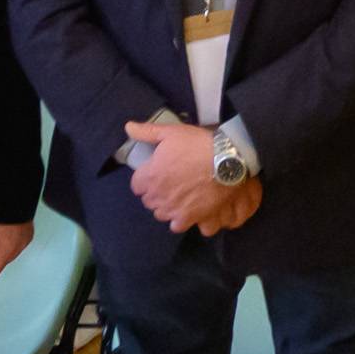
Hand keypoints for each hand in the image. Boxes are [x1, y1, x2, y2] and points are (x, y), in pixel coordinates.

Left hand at [0, 219, 32, 278]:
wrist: (16, 200)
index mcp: (6, 250)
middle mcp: (17, 249)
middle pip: (2, 264)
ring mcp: (25, 243)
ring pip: (11, 256)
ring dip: (1, 258)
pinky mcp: (29, 236)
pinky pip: (18, 247)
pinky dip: (11, 249)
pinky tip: (6, 243)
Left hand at [125, 118, 233, 232]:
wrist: (225, 161)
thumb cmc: (196, 145)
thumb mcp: (171, 132)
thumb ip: (147, 132)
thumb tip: (128, 127)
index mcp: (149, 176)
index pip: (136, 186)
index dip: (145, 179)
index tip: (156, 174)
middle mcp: (157, 196)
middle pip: (148, 201)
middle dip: (156, 193)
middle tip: (170, 184)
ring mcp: (172, 209)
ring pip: (161, 214)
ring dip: (167, 207)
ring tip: (179, 198)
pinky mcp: (189, 218)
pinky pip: (177, 226)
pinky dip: (181, 220)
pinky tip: (188, 211)